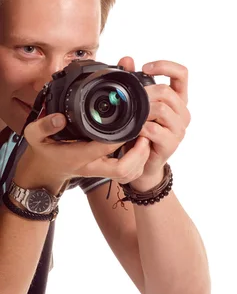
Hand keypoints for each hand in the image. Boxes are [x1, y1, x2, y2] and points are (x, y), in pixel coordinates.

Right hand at [14, 113, 151, 193]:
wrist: (45, 171)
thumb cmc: (43, 150)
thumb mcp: (34, 136)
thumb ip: (44, 126)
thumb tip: (59, 118)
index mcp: (78, 156)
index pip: (104, 148)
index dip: (120, 136)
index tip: (131, 123)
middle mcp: (92, 167)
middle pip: (123, 169)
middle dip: (139, 153)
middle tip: (145, 134)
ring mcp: (101, 172)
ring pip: (129, 175)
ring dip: (141, 159)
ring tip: (145, 139)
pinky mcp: (107, 173)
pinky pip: (129, 175)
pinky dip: (139, 164)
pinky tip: (140, 148)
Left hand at [117, 57, 190, 190]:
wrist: (142, 162)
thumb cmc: (141, 130)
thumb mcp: (138, 104)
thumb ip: (133, 80)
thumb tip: (126, 59)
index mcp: (178, 99)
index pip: (182, 74)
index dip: (165, 66)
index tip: (145, 67)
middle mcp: (182, 112)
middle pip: (167, 92)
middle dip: (145, 94)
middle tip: (130, 100)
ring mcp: (179, 129)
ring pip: (162, 110)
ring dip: (142, 112)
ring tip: (132, 117)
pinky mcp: (171, 144)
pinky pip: (154, 130)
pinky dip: (140, 129)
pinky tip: (133, 131)